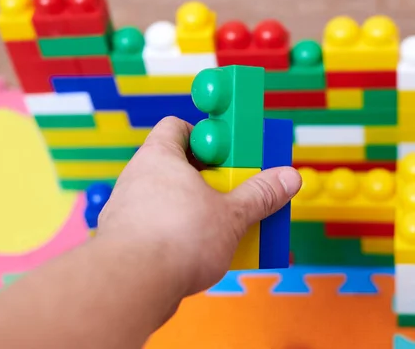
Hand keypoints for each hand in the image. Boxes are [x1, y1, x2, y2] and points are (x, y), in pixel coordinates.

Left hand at [95, 116, 301, 295]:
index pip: (178, 127)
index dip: (205, 136)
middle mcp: (138, 177)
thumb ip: (260, 195)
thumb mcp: (232, 214)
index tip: (229, 155)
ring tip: (223, 230)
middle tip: (235, 194)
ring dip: (197, 210)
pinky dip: (180, 234)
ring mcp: (128, 209)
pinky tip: (199, 254)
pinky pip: (159, 226)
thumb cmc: (176, 239)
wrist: (131, 287)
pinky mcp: (126, 239)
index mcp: (160, 156)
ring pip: (170, 199)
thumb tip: (288, 177)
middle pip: (179, 166)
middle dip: (210, 180)